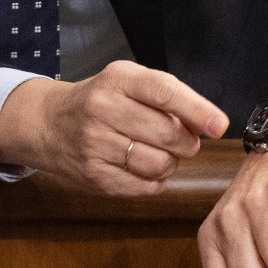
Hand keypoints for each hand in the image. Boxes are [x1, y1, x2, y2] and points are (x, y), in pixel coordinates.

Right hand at [0, 61, 228, 195]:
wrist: (47, 123)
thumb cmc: (99, 100)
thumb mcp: (127, 81)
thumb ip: (167, 96)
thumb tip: (208, 124)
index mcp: (117, 80)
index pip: (163, 92)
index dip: (196, 109)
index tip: (219, 125)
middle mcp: (103, 109)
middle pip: (168, 134)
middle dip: (186, 142)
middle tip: (180, 139)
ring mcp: (95, 144)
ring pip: (159, 164)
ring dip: (169, 163)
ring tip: (156, 152)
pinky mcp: (94, 176)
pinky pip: (145, 187)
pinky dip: (154, 181)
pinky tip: (141, 167)